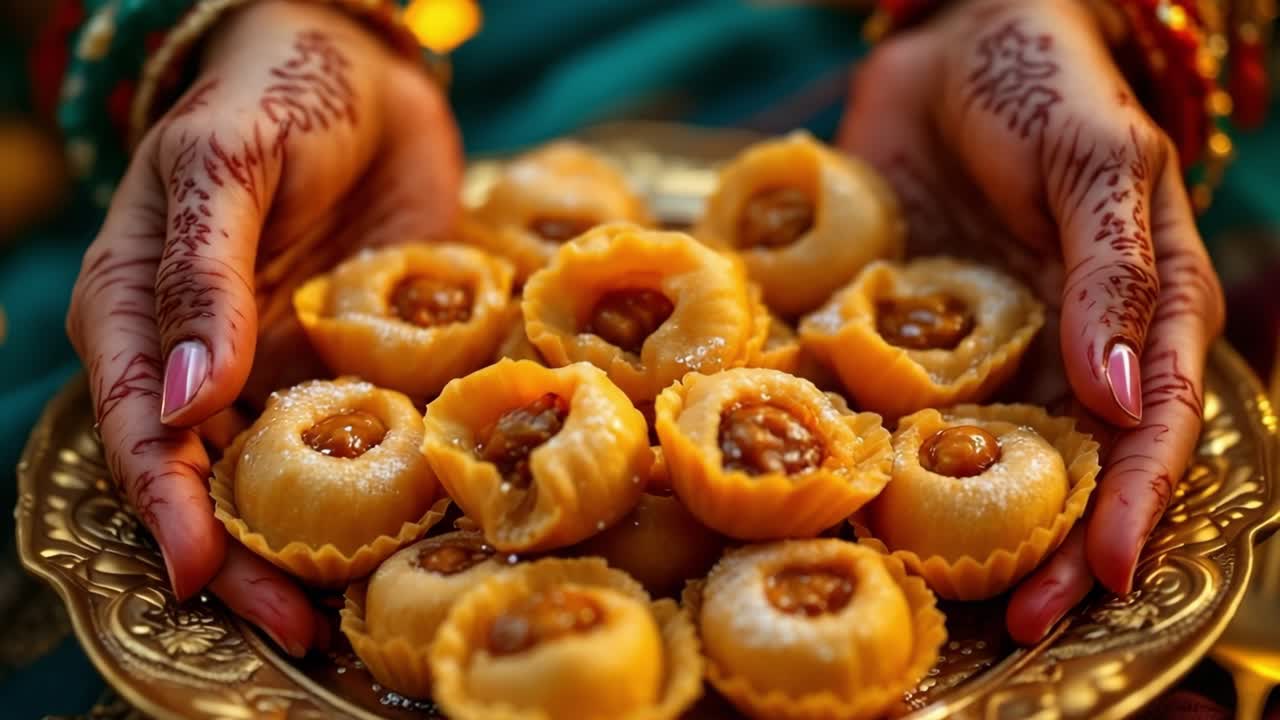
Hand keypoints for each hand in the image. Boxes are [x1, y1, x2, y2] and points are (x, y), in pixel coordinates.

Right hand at [65, 0, 460, 652]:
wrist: (364, 68)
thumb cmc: (273, 92)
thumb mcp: (226, 163)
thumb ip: (201, 274)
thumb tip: (187, 398)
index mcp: (142, 315)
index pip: (141, 432)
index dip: (169, 509)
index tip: (204, 572)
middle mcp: (209, 360)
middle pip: (212, 483)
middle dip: (245, 561)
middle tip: (295, 626)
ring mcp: (287, 369)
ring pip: (290, 479)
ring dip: (316, 545)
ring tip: (354, 610)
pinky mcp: (363, 362)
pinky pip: (370, 436)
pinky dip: (387, 487)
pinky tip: (422, 529)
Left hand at [838, 0, 1223, 641]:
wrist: (945, 45)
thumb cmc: (1041, 80)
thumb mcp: (1097, 159)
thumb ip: (1115, 272)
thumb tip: (1124, 398)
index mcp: (1134, 315)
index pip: (1149, 429)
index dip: (1133, 507)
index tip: (1103, 576)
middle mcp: (1057, 350)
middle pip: (1062, 471)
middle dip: (1046, 555)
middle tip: (1013, 628)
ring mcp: (973, 349)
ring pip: (968, 457)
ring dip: (948, 528)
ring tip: (918, 590)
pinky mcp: (895, 332)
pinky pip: (880, 400)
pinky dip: (859, 446)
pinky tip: (830, 490)